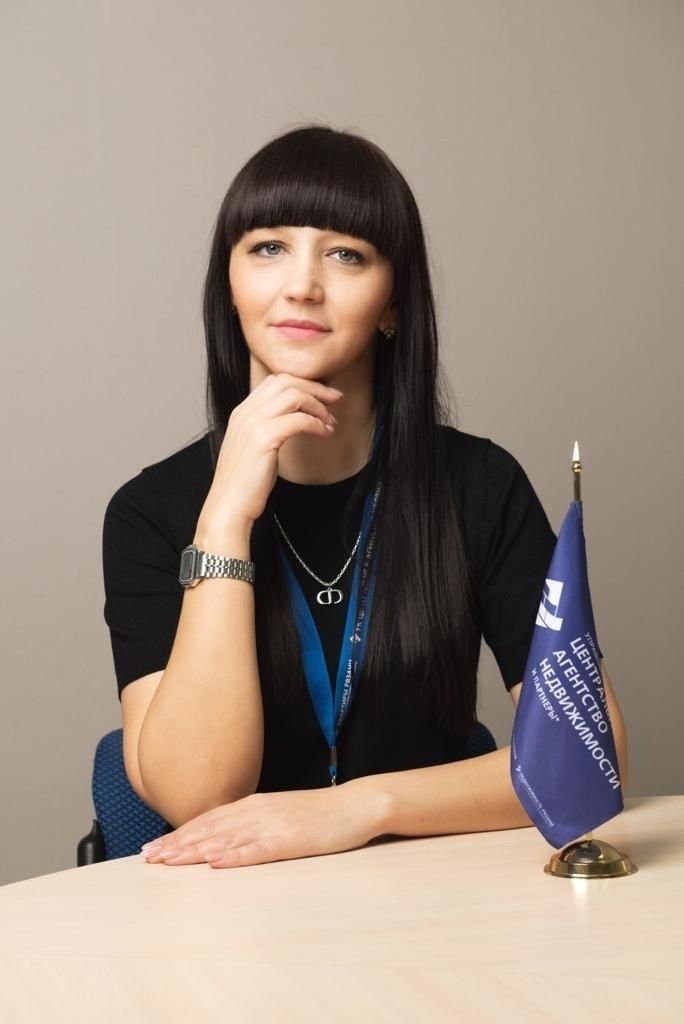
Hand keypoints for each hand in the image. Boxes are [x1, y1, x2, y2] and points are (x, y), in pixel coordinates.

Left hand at [140, 782, 382, 868]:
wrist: (356, 805)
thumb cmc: (319, 814)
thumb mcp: (279, 814)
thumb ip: (252, 824)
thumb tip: (222, 840)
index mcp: (254, 805)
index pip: (208, 821)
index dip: (179, 835)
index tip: (154, 848)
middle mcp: (257, 811)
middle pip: (209, 829)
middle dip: (176, 844)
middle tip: (148, 858)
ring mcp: (273, 825)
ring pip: (226, 839)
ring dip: (195, 851)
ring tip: (169, 861)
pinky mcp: (290, 840)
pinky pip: (258, 850)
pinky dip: (234, 856)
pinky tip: (216, 864)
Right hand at [198, 373, 342, 532]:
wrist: (229, 505)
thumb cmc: (244, 484)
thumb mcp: (254, 448)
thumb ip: (267, 428)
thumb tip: (294, 421)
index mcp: (242, 412)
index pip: (275, 381)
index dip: (303, 384)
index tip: (322, 395)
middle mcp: (246, 412)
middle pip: (286, 381)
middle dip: (315, 388)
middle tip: (335, 399)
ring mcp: (253, 423)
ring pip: (294, 395)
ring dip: (318, 406)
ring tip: (330, 422)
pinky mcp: (264, 438)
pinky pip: (299, 420)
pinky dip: (317, 424)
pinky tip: (324, 433)